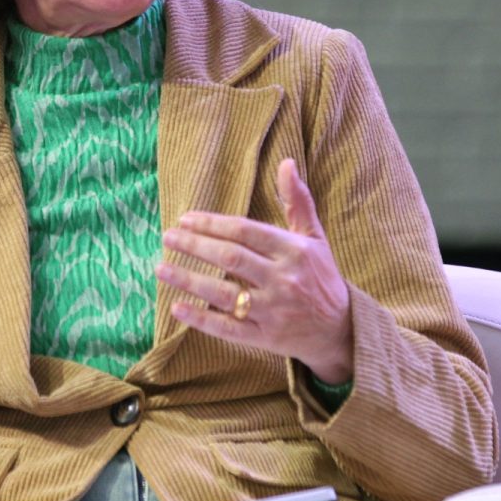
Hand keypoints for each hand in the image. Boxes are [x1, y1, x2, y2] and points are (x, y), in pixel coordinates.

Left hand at [156, 159, 353, 383]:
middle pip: (230, 259)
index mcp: (294, 251)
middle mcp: (283, 279)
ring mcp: (272, 310)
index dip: (213, 224)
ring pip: (223, 293)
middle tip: (167, 237)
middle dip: (195, 246)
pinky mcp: (264, 337)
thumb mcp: (315, 237)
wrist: (340, 330)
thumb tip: (286, 163)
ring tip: (161, 268)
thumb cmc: (321, 276)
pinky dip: (200, 318)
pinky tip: (176, 307)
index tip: (185, 219)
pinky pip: (226, 328)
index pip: (245, 231)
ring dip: (188, 280)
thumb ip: (297, 201)